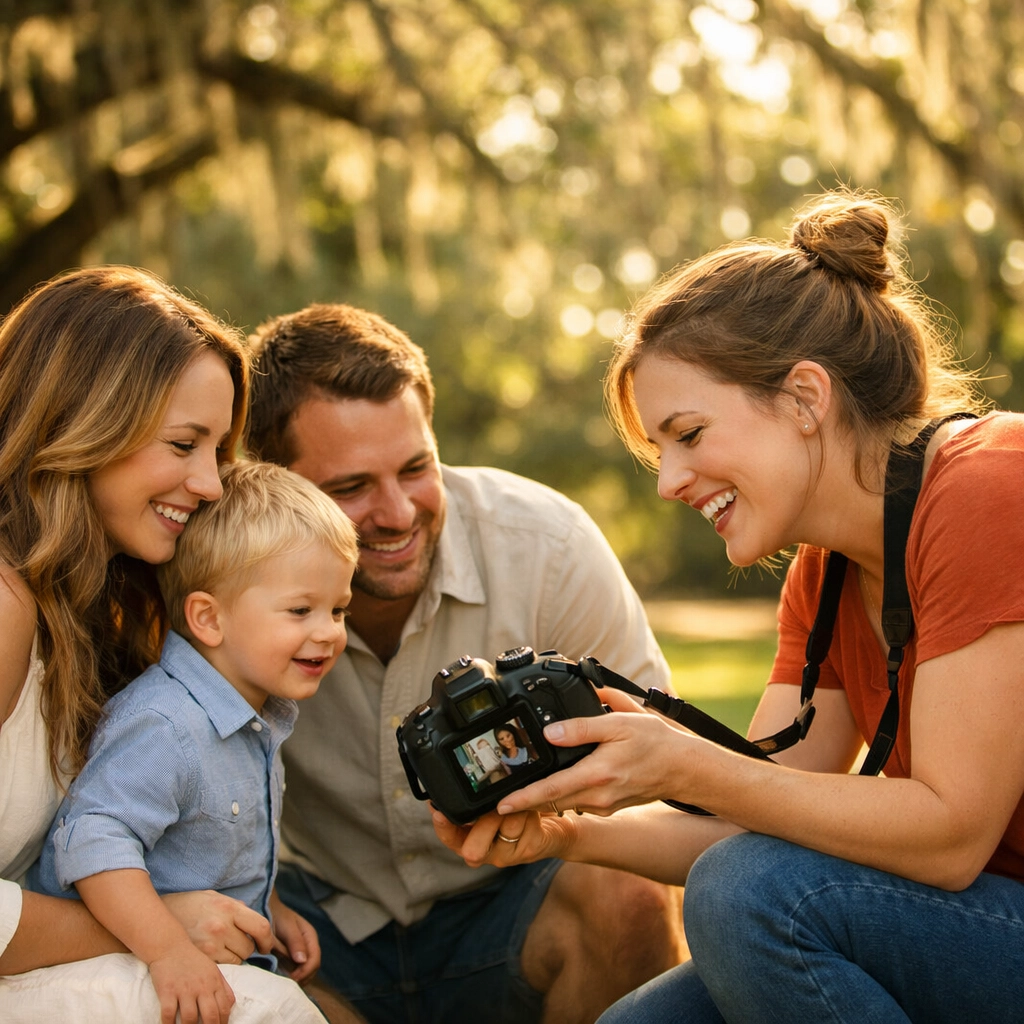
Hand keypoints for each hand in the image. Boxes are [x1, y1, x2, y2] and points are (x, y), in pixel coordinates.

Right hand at [148, 940, 234, 1023]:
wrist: (170, 946)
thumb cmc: (192, 960)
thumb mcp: (213, 969)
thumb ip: (222, 987)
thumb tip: (231, 1006)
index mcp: (215, 982)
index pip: (224, 1008)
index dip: (223, 1023)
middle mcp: (202, 986)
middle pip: (210, 1016)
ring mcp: (184, 989)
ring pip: (190, 1019)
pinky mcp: (167, 991)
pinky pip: (169, 1015)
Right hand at [163, 890, 273, 963]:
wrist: (159, 917)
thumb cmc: (190, 905)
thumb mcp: (215, 897)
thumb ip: (237, 907)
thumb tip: (255, 920)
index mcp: (229, 907)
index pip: (261, 926)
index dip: (267, 939)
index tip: (266, 945)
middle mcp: (221, 926)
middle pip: (249, 948)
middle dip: (248, 949)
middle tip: (239, 945)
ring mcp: (210, 945)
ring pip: (237, 961)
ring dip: (235, 958)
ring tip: (224, 949)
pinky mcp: (200, 959)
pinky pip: (223, 968)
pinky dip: (223, 965)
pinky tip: (214, 956)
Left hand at [269, 889, 320, 981]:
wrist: (266, 909)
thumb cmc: (276, 916)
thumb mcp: (286, 926)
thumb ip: (295, 941)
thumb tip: (302, 960)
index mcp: (310, 936)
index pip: (314, 960)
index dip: (305, 972)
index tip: (291, 979)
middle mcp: (308, 945)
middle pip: (312, 968)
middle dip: (302, 978)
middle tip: (287, 984)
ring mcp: (301, 951)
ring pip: (306, 971)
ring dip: (297, 979)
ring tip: (283, 982)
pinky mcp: (292, 956)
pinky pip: (296, 970)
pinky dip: (291, 976)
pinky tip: (281, 978)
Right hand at [431, 804, 577, 868]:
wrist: (557, 830)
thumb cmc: (520, 814)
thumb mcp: (495, 806)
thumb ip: (478, 801)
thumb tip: (463, 779)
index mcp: (474, 839)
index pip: (451, 840)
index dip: (443, 828)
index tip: (437, 811)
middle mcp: (488, 852)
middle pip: (472, 849)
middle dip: (484, 821)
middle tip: (496, 805)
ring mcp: (509, 854)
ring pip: (504, 827)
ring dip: (513, 806)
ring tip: (521, 798)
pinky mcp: (530, 849)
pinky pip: (525, 825)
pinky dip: (529, 809)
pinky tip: (534, 807)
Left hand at [493, 696, 696, 817]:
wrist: (683, 768)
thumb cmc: (653, 742)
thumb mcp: (618, 723)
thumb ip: (582, 727)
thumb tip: (551, 732)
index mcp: (597, 775)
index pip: (550, 791)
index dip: (522, 799)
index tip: (500, 805)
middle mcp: (597, 797)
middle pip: (550, 802)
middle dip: (522, 803)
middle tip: (495, 799)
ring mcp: (603, 805)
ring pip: (562, 803)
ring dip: (539, 801)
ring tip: (515, 793)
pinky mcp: (608, 806)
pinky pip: (577, 802)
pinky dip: (560, 796)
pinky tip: (550, 785)